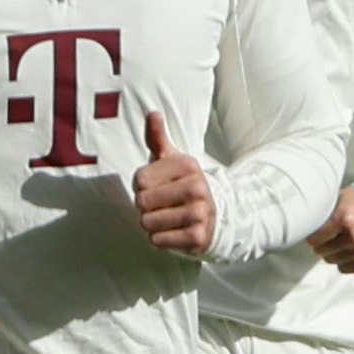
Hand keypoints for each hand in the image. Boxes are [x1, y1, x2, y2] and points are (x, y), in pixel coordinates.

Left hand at [132, 111, 214, 254]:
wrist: (214, 217)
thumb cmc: (182, 186)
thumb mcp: (171, 161)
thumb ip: (156, 139)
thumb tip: (152, 113)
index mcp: (189, 166)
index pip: (139, 180)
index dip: (142, 186)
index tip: (158, 186)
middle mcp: (197, 187)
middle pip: (141, 202)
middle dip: (146, 206)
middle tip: (163, 204)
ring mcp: (199, 213)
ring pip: (147, 223)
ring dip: (152, 224)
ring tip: (169, 217)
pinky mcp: (196, 237)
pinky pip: (157, 241)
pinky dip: (160, 239)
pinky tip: (174, 232)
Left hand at [307, 185, 353, 272]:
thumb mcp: (337, 200)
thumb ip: (320, 214)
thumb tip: (297, 225)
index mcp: (345, 218)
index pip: (315, 239)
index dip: (313, 237)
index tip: (315, 235)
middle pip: (323, 251)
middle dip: (322, 245)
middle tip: (328, 238)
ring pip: (334, 261)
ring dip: (333, 254)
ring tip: (340, 243)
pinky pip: (347, 268)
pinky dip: (345, 261)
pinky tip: (349, 250)